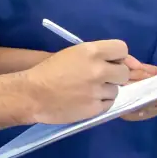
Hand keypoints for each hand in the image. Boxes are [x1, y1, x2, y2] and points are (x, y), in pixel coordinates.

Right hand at [15, 40, 132, 123]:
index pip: (122, 49)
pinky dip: (100, 103)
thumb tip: (124, 62)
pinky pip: (109, 104)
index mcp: (92, 51)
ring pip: (116, 90)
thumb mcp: (75, 53)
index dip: (119, 56)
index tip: (112, 62)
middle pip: (124, 72)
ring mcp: (97, 90)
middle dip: (115, 75)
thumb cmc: (50, 70)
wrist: (32, 95)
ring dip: (106, 90)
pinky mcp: (94, 108)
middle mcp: (98, 70)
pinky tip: (87, 100)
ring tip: (89, 91)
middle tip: (102, 78)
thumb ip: (99, 55)